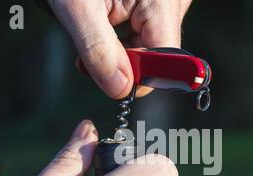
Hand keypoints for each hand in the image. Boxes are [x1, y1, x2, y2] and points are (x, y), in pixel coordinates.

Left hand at [48, 0, 192, 98]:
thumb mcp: (77, 6)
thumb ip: (98, 50)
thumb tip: (120, 90)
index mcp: (162, 1)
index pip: (166, 61)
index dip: (138, 75)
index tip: (107, 74)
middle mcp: (175, 1)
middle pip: (159, 54)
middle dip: (125, 61)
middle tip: (91, 50)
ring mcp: (170, 0)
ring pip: (152, 44)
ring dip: (122, 49)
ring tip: (96, 26)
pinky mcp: (160, 0)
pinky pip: (148, 28)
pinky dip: (125, 34)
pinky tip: (107, 22)